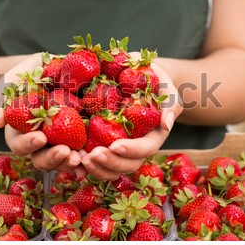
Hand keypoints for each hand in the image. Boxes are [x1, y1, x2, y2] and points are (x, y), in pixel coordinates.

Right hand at [0, 53, 83, 172]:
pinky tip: (95, 157)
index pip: (20, 145)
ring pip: (63, 161)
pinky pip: (83, 152)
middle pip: (42, 160)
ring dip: (71, 163)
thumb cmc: (28, 74)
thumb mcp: (12, 80)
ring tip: (82, 158)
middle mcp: (40, 142)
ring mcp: (60, 142)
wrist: (54, 67)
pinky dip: (88, 158)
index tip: (41, 137)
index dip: (29, 144)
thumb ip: (0, 97)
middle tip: (65, 151)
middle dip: (53, 158)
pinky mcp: (79, 137)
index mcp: (20, 132)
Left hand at [81, 62, 182, 180]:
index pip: (146, 148)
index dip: (131, 150)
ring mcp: (120, 148)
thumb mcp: (166, 86)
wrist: (135, 75)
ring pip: (112, 169)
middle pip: (128, 165)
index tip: (115, 145)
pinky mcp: (104, 143)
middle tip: (92, 155)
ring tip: (81, 159)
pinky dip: (85, 163)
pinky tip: (74, 157)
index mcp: (153, 134)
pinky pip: (97, 161)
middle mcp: (136, 146)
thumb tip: (166, 124)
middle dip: (110, 163)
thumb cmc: (153, 79)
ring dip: (97, 169)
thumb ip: (171, 102)